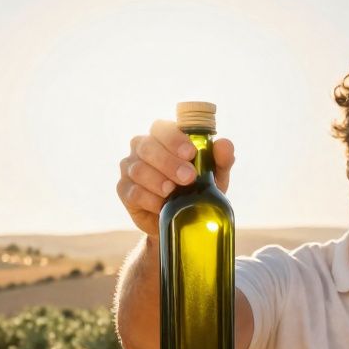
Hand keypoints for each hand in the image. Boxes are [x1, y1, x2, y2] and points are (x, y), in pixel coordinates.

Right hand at [116, 120, 234, 236]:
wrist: (181, 221)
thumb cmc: (197, 190)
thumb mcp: (215, 177)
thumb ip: (221, 160)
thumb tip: (224, 144)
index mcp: (163, 138)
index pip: (161, 128)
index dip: (174, 138)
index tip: (191, 153)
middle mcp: (142, 148)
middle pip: (147, 146)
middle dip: (168, 161)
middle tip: (188, 177)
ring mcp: (130, 168)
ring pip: (138, 169)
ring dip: (157, 180)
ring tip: (172, 191)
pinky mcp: (124, 191)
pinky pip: (133, 192)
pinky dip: (148, 198)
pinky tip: (161, 205)